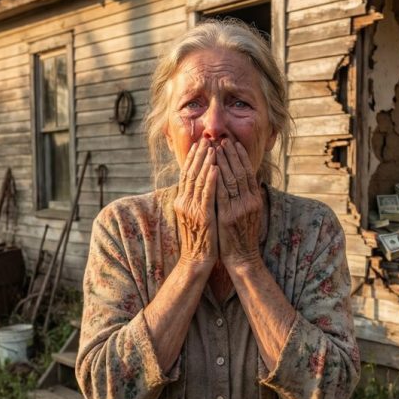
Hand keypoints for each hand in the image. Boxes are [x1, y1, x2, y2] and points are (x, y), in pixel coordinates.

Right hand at [174, 139, 217, 268]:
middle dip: (199, 155)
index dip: (192, 158)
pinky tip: (216, 168)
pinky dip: (211, 180)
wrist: (196, 259)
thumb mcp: (196, 215)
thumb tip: (204, 183)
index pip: (187, 175)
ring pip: (198, 180)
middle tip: (206, 139)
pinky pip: (207, 194)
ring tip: (213, 148)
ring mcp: (191, 209)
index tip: (199, 144)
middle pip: (191, 173)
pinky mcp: (202, 216)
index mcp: (182, 201)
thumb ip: (197, 199)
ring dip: (206, 163)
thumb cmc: (201, 238)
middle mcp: (184, 202)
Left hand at [216, 140, 262, 267]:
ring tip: (215, 148)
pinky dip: (216, 179)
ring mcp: (239, 209)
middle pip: (239, 172)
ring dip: (222, 162)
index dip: (241, 156)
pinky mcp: (227, 217)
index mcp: (255, 200)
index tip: (234, 143)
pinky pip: (220, 194)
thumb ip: (251, 196)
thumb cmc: (244, 235)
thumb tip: (251, 180)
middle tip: (222, 139)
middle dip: (230, 154)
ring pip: (230, 180)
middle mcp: (249, 202)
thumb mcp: (252, 214)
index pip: (248, 172)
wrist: (242, 257)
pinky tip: (211, 168)